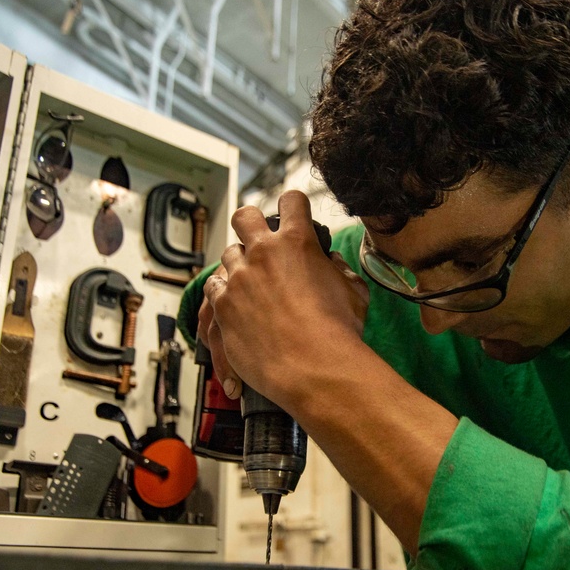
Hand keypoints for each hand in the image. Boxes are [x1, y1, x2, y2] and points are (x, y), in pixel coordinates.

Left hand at [199, 191, 368, 406]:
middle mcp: (264, 253)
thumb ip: (340, 269)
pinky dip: (223, 292)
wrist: (314, 368)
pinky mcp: (223, 305)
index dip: (292, 205)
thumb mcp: (355, 291)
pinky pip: (214, 287)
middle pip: (244, 216)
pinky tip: (234, 303)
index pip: (291, 201)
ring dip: (239, 265)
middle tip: (258, 239)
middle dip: (250, 223)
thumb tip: (332, 262)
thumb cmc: (339, 333)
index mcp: (298, 242)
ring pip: (228, 254)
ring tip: (251, 284)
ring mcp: (239, 278)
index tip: (292, 214)